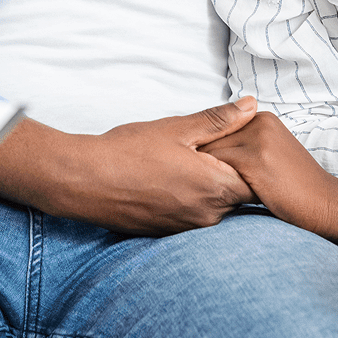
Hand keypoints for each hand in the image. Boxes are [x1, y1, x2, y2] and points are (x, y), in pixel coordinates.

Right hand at [0, 100, 259, 233]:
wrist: (81, 181)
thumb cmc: (129, 151)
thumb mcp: (180, 128)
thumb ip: (220, 120)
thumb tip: (252, 106)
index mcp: (213, 188)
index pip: (256, 183)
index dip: (255, 162)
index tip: (244, 144)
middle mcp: (204, 214)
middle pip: (238, 195)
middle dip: (235, 172)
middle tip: (218, 147)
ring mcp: (184, 226)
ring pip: (216, 206)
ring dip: (212, 185)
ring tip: (193, 160)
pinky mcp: (165, 231)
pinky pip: (193, 215)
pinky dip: (193, 198)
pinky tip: (175, 178)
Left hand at [201, 110, 337, 237]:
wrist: (326, 202)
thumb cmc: (294, 188)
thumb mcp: (270, 157)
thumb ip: (244, 147)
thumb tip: (201, 156)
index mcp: (262, 118)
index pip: (215, 130)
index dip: (201, 155)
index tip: (194, 174)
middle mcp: (260, 121)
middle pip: (207, 138)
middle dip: (195, 162)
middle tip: (189, 186)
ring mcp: (258, 138)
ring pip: (207, 152)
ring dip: (198, 173)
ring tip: (197, 195)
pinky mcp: (255, 159)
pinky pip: (215, 167)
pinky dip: (206, 183)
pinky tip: (208, 200)